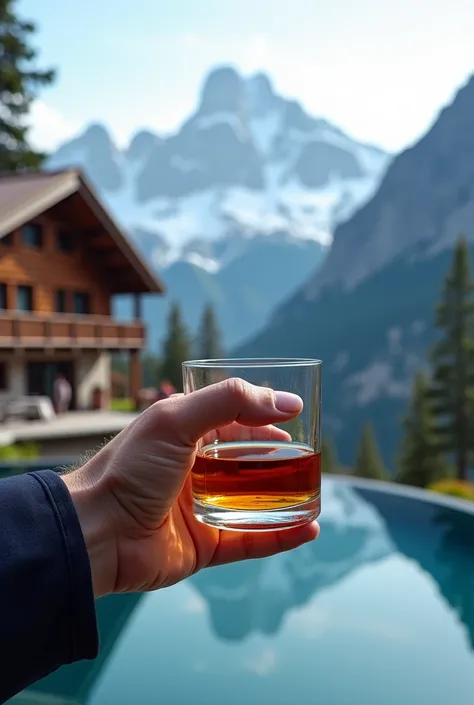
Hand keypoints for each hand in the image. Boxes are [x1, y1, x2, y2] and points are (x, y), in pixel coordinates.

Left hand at [63, 378, 318, 597]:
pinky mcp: (206, 546)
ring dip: (287, 498)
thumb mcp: (176, 419)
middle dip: (279, 460)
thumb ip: (230, 401)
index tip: (296, 419)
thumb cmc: (130, 469)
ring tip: (317, 492)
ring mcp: (201, 509)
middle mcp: (194, 471)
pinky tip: (309, 528)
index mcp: (185, 436)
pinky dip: (282, 535)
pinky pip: (252, 540)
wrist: (96, 533)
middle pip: (247, 463)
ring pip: (254, 502)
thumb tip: (287, 401)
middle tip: (310, 458)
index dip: (264, 419)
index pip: (233, 422)